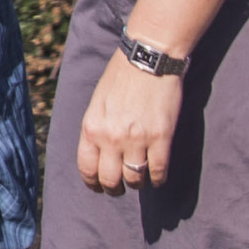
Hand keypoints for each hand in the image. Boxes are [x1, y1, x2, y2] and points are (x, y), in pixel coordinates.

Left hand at [76, 52, 184, 193]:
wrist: (148, 60)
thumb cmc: (120, 78)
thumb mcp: (97, 103)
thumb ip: (96, 129)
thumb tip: (97, 154)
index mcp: (91, 128)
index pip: (87, 168)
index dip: (93, 183)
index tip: (98, 187)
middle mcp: (111, 137)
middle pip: (110, 180)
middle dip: (114, 189)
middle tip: (119, 189)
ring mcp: (137, 139)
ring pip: (135, 179)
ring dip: (137, 184)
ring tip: (139, 180)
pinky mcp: (161, 137)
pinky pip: (158, 171)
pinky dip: (158, 180)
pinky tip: (157, 178)